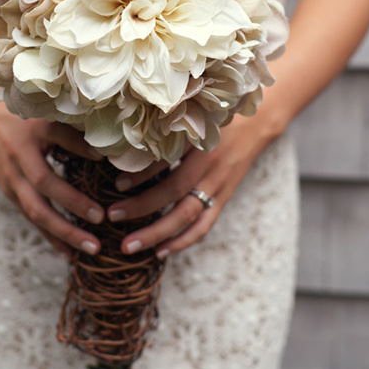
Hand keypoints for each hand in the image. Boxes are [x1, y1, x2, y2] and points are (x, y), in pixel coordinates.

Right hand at [0, 101, 104, 258]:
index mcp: (31, 135)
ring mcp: (11, 180)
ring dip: (64, 232)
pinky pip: (31, 218)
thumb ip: (72, 131)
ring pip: (36, 211)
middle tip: (100, 218)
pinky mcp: (9, 192)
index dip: (79, 152)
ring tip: (91, 247)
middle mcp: (19, 160)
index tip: (104, 163)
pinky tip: (69, 253)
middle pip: (43, 188)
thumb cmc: (23, 114)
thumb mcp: (45, 115)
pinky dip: (51, 236)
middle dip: (72, 206)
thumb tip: (106, 150)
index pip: (57, 142)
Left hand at [106, 114, 278, 257]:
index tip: (116, 183)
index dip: (142, 173)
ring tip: (129, 245)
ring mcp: (218, 184)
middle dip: (142, 206)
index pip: (167, 159)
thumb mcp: (193, 116)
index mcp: (199, 140)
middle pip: (174, 190)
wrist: (255, 125)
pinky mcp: (224, 197)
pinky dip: (183, 240)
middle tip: (112, 215)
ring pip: (187, 214)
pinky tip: (160, 251)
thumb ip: (167, 128)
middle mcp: (209, 164)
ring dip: (157, 233)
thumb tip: (127, 144)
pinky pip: (204, 225)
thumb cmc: (215, 118)